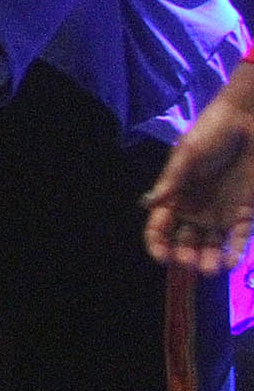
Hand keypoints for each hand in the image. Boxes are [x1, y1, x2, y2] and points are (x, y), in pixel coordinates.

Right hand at [145, 62, 253, 274]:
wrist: (247, 121)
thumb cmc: (211, 133)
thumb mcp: (186, 154)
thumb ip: (171, 181)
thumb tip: (147, 204)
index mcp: (175, 196)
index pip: (159, 228)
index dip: (157, 244)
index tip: (162, 257)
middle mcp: (195, 209)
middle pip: (184, 242)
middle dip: (184, 256)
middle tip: (189, 262)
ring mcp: (220, 212)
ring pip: (211, 246)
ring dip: (208, 260)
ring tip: (209, 269)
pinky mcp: (245, 212)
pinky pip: (239, 238)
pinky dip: (234, 252)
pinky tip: (229, 262)